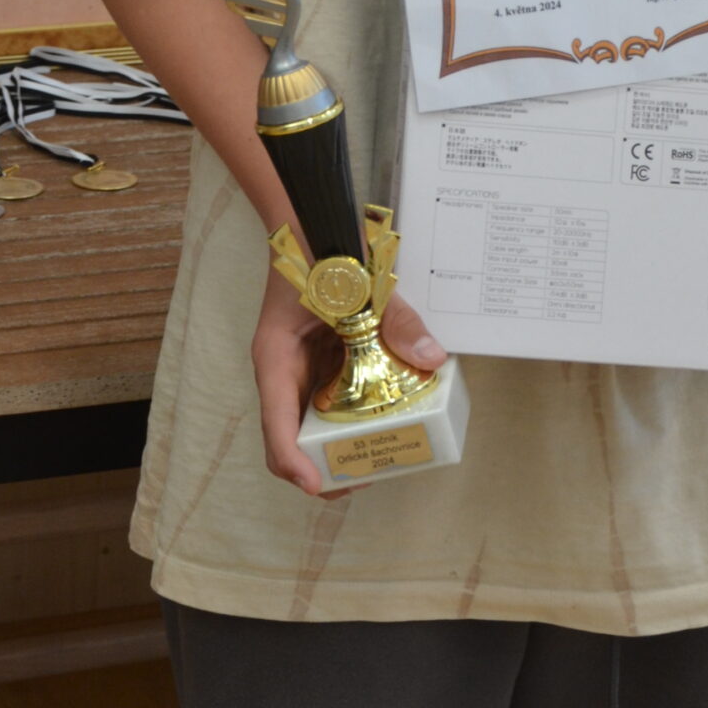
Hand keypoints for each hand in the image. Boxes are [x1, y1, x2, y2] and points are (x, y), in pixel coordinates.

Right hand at [251, 264, 445, 497]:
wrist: (309, 221)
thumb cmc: (321, 249)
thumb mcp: (359, 284)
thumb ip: (396, 319)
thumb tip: (432, 359)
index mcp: (275, 356)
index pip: (275, 423)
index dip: (293, 462)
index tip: (319, 485)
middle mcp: (282, 371)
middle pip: (289, 439)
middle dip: (321, 468)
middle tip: (363, 478)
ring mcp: (299, 370)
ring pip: (309, 427)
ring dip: (337, 449)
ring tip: (379, 459)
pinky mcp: (319, 363)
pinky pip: (330, 401)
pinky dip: (352, 419)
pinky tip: (384, 421)